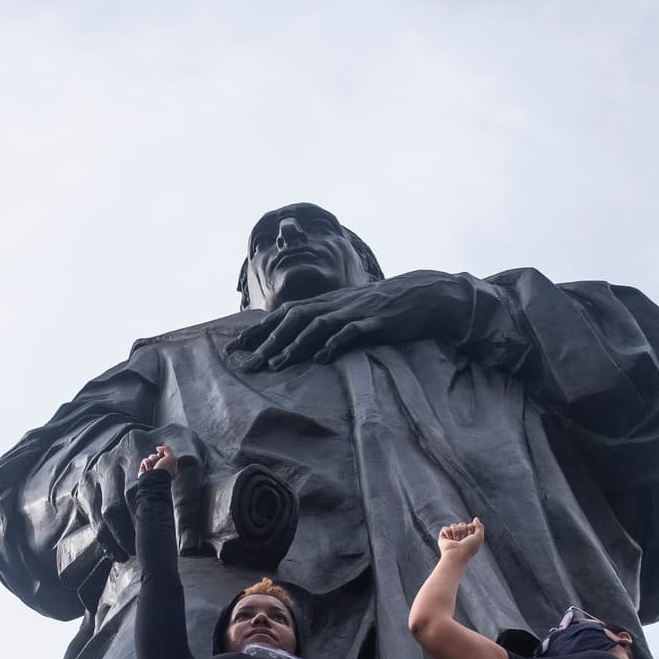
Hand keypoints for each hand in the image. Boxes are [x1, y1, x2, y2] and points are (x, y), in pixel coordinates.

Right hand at [136, 443, 179, 479]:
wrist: (154, 479)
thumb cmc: (164, 470)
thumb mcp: (171, 457)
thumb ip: (167, 449)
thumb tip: (158, 448)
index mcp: (169, 467)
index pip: (165, 455)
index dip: (163, 453)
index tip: (162, 455)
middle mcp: (161, 468)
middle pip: (158, 455)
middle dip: (157, 457)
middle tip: (158, 462)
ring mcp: (153, 469)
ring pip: (151, 457)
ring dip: (152, 460)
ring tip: (153, 467)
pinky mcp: (145, 470)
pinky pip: (145, 460)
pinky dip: (146, 462)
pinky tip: (148, 468)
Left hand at [228, 271, 473, 371]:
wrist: (423, 294)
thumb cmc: (383, 307)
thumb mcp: (349, 312)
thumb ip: (325, 323)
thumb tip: (302, 343)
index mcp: (325, 303)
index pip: (283, 314)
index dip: (257, 330)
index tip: (235, 348)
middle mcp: (334, 304)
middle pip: (292, 319)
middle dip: (267, 341)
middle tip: (247, 364)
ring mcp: (354, 311)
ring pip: (317, 325)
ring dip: (294, 345)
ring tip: (276, 364)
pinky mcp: (375, 321)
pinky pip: (351, 331)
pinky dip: (334, 343)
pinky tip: (321, 358)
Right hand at [437, 517, 485, 561]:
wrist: (456, 555)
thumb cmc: (468, 548)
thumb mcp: (479, 537)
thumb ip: (480, 526)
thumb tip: (475, 519)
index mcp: (468, 538)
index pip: (469, 526)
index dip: (470, 529)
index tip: (470, 537)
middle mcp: (460, 538)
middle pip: (461, 525)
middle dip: (462, 531)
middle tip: (462, 540)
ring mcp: (451, 537)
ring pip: (454, 526)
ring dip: (456, 532)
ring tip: (455, 541)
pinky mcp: (443, 538)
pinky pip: (445, 528)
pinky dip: (447, 532)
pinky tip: (449, 539)